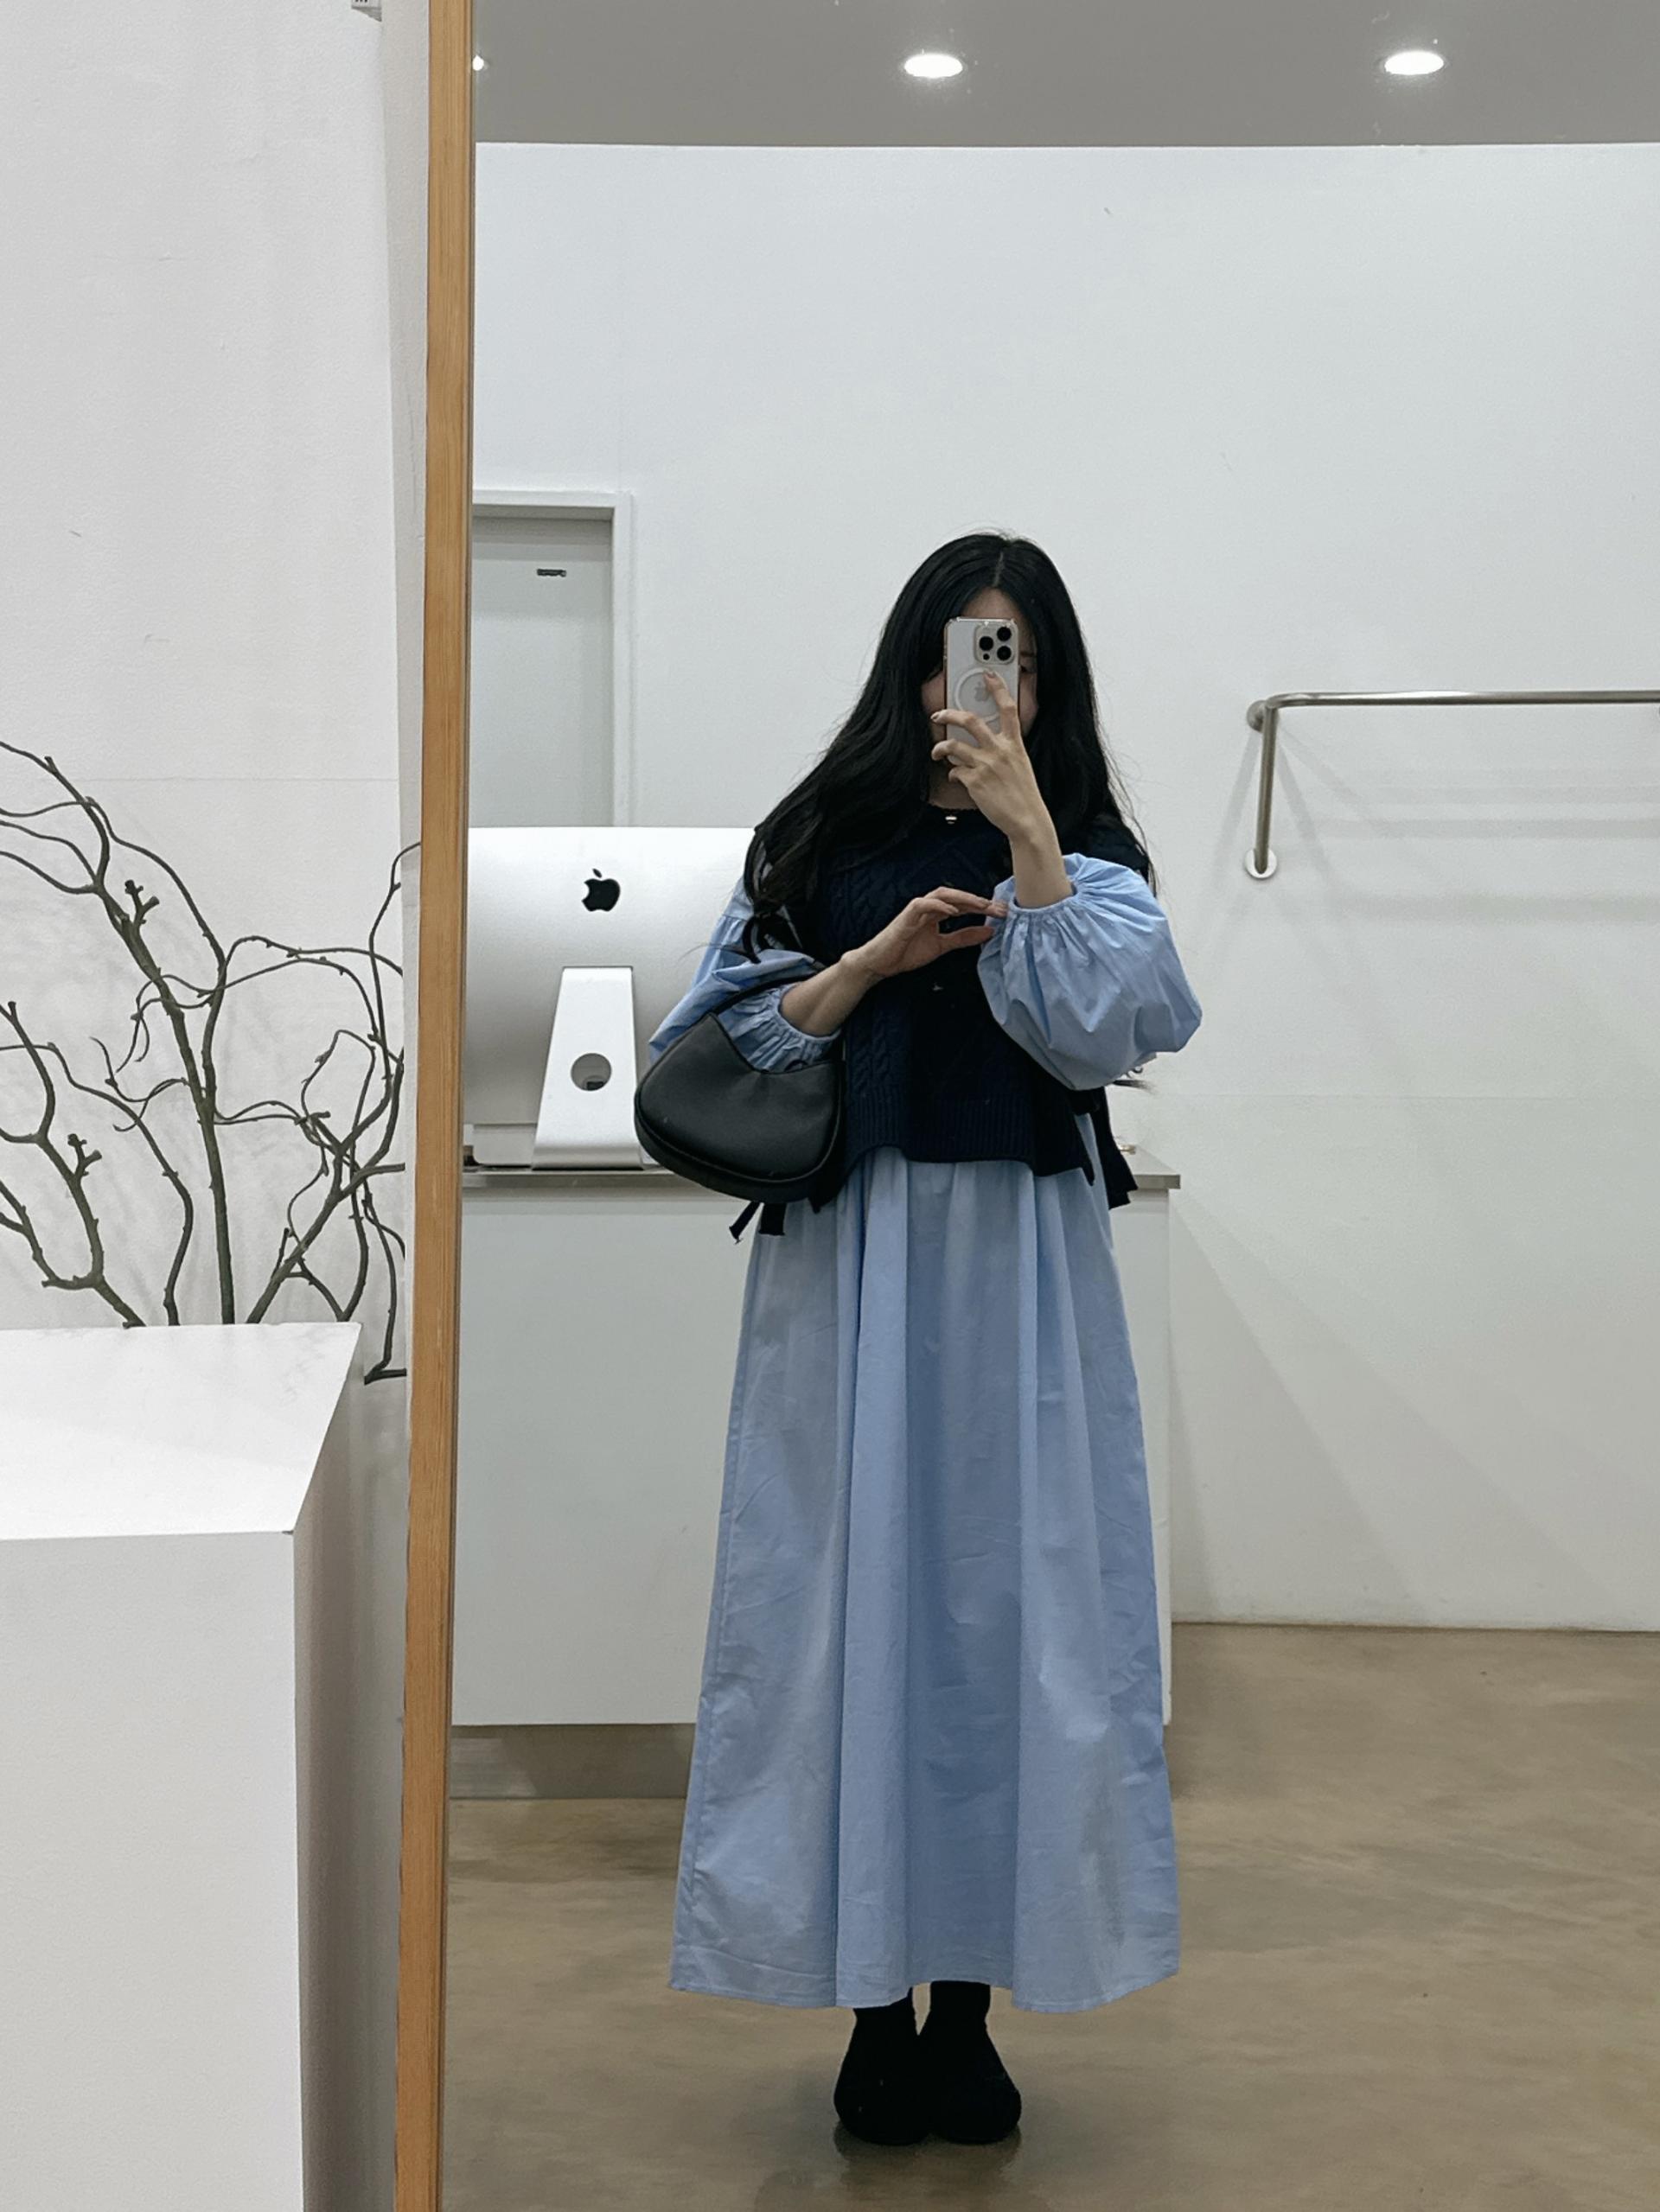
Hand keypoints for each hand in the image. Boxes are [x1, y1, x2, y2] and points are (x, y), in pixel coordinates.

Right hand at [849, 885, 1008, 981]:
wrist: (881, 963)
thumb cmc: (906, 952)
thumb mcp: (942, 946)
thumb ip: (964, 938)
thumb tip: (989, 931)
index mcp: (937, 912)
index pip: (964, 904)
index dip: (983, 907)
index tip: (1003, 913)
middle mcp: (928, 907)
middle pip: (957, 896)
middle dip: (978, 901)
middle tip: (1000, 908)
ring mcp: (917, 910)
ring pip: (942, 895)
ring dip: (964, 899)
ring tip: (982, 905)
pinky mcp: (906, 916)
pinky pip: (923, 905)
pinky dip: (939, 906)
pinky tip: (953, 910)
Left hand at [929, 667, 1049, 840]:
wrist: (1026, 819)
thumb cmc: (1023, 794)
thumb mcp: (1020, 765)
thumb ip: (1003, 751)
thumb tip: (981, 747)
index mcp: (1014, 744)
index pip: (1007, 709)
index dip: (997, 689)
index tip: (988, 675)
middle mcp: (999, 751)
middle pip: (971, 721)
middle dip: (950, 714)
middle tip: (938, 714)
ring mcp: (986, 765)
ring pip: (954, 745)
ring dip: (940, 748)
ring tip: (937, 751)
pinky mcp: (974, 781)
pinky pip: (954, 770)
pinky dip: (952, 773)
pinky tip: (956, 777)